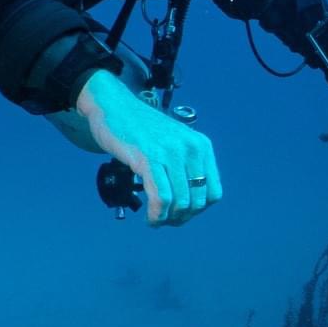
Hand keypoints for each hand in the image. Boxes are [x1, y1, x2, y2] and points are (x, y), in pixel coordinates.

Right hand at [75, 69, 222, 224]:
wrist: (114, 106)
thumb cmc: (142, 129)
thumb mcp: (175, 143)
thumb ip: (186, 166)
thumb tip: (189, 204)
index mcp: (201, 146)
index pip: (213, 192)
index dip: (198, 210)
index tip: (181, 213)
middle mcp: (191, 149)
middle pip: (197, 201)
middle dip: (181, 218)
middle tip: (165, 220)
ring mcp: (170, 153)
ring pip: (180, 202)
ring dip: (168, 219)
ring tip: (156, 220)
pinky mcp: (148, 157)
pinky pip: (161, 196)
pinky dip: (157, 214)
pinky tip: (151, 218)